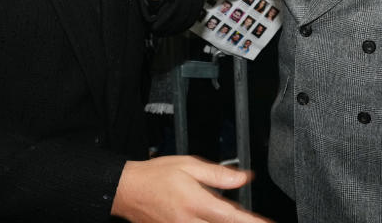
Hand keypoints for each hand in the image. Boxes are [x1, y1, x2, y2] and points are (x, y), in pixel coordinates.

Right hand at [111, 156, 270, 222]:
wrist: (127, 190)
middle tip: (254, 220)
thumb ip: (218, 174)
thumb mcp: (188, 165)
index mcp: (196, 203)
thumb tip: (243, 178)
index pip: (231, 217)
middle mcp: (189, 222)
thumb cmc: (155, 176)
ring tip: (233, 216)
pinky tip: (211, 219)